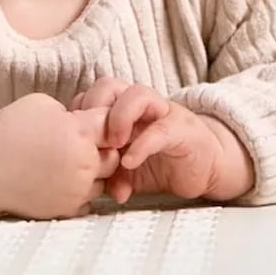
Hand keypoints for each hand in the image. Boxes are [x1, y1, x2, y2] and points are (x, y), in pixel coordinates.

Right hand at [0, 93, 119, 218]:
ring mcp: (77, 190)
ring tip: (66, 164)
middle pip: (114, 155)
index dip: (102, 122)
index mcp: (80, 133)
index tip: (89, 123)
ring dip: (93, 172)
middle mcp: (84, 163)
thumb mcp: (43, 105)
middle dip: (101, 148)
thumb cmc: (8, 131)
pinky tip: (60, 181)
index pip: (112, 124)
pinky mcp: (68, 209)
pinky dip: (80, 191)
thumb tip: (87, 123)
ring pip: (105, 180)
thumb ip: (73, 114)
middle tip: (77, 145)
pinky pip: (90, 200)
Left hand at [71, 78, 254, 202]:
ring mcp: (162, 114)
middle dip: (93, 105)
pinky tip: (130, 162)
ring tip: (113, 144)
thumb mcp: (129, 173)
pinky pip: (160, 130)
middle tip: (88, 136)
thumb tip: (97, 190)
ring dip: (119, 117)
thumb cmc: (163, 163)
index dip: (77, 112)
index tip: (69, 138)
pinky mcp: (182, 130)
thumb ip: (111, 175)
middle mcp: (140, 107)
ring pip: (137, 94)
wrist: (206, 166)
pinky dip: (142, 145)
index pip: (91, 96)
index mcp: (122, 110)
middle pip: (109, 85)